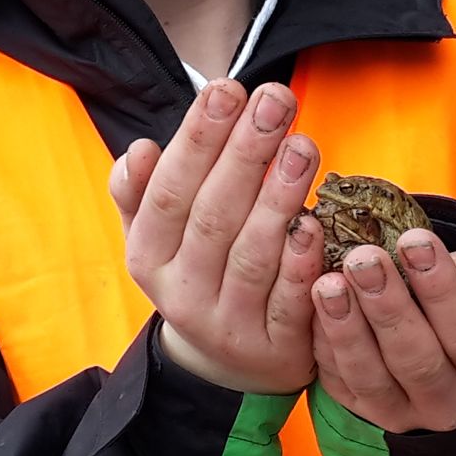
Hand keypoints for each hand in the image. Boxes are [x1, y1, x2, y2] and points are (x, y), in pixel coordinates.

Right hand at [109, 79, 327, 393]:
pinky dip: (301, 263)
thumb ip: (142, 193)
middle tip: (276, 100)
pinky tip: (316, 223)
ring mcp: (229, 325)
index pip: (169, 192)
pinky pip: (289, 302)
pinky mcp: (275, 348)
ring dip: (278, 198)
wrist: (228, 366)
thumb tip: (138, 150)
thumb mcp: (158, 238)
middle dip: (244, 153)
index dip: (198, 140)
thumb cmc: (200, 272)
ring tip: (303, 146)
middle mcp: (182, 293)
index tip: (227, 89)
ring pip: (252, 256)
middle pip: (212, 216)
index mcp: (148, 256)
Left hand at [310, 229, 455, 431]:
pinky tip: (312, 306)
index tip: (413, 241)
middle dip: (387, 307)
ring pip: (370, 378)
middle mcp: (450, 402)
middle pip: (416, 361)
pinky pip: (338, 382)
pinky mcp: (361, 409)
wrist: (445, 339)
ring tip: (327, 282)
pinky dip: (323, 344)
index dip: (440, 288)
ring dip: (346, 328)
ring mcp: (402, 412)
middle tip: (362, 259)